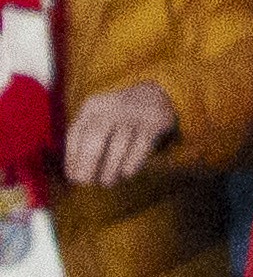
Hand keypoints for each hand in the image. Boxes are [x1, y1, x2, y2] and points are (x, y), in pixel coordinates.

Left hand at [59, 79, 177, 186]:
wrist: (157, 94)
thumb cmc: (122, 117)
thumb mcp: (100, 118)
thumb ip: (86, 137)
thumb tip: (74, 171)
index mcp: (92, 107)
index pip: (76, 134)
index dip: (71, 157)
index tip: (72, 176)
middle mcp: (111, 108)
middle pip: (94, 138)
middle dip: (87, 164)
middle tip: (86, 182)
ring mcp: (133, 115)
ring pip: (118, 145)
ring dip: (110, 169)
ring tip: (107, 182)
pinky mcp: (154, 123)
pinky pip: (140, 148)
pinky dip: (131, 164)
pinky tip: (126, 173)